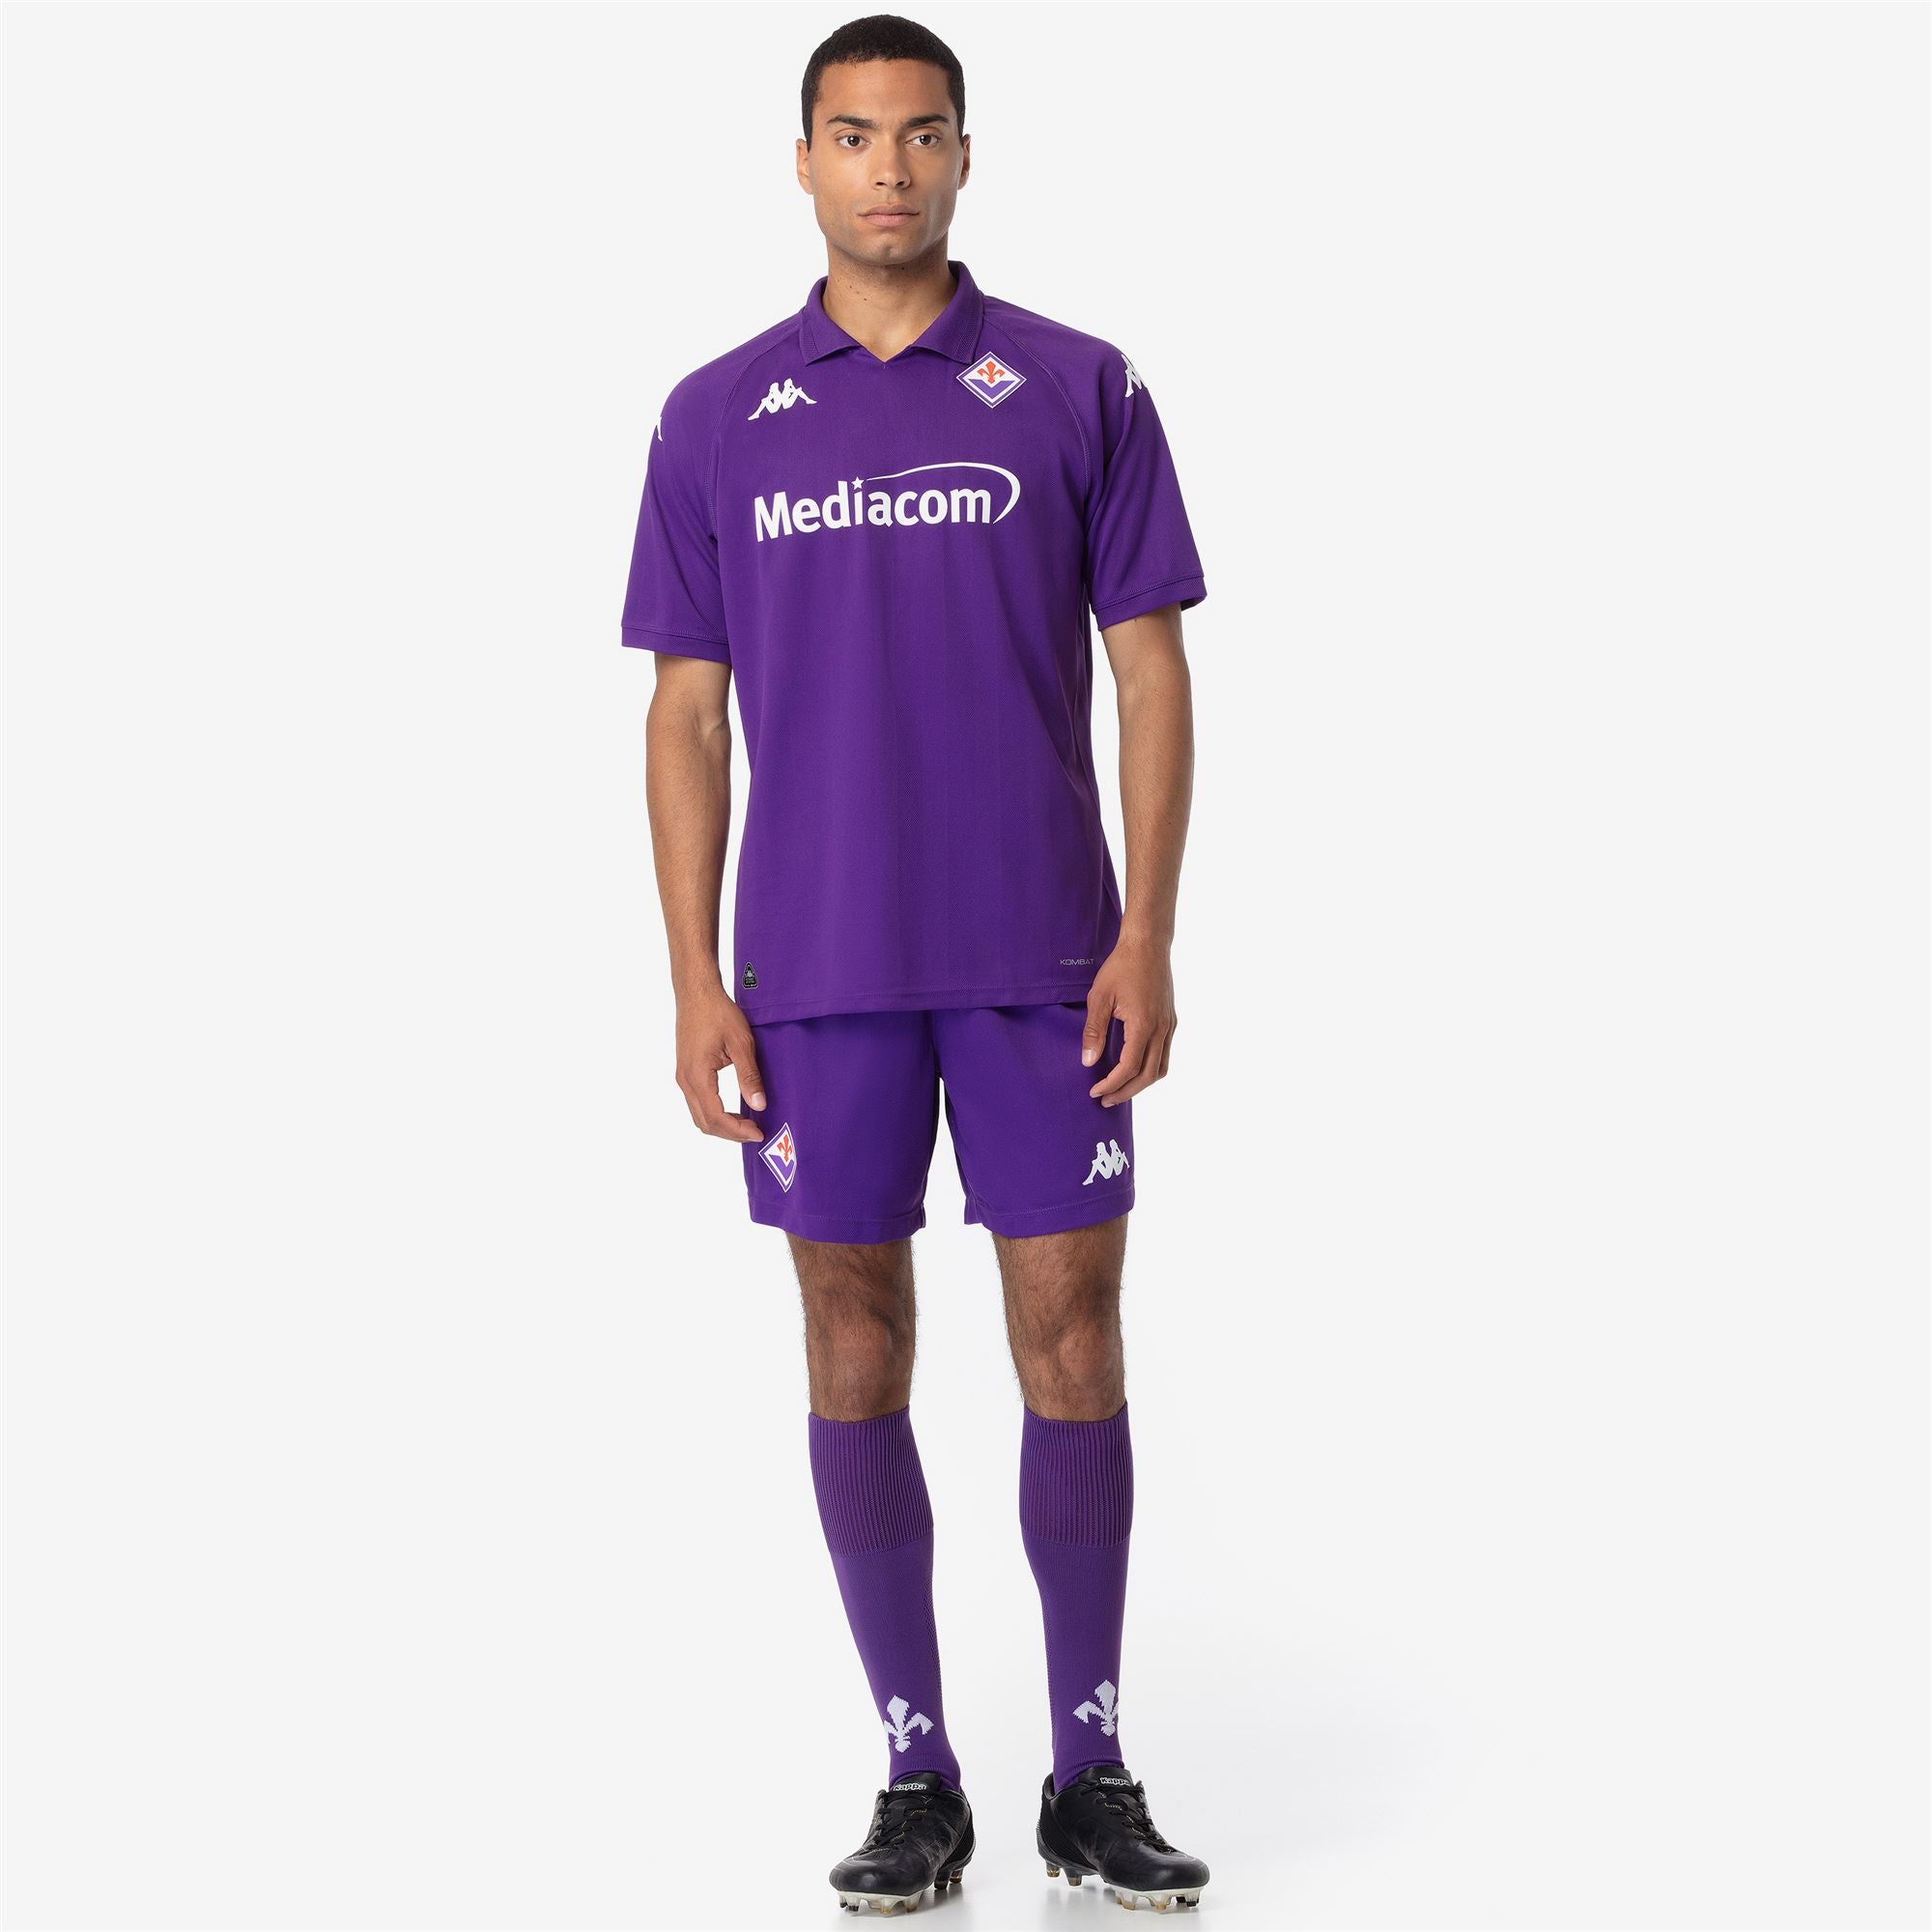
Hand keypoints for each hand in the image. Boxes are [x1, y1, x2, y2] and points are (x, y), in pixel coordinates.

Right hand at [674, 985, 766, 1141]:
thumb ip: (749, 1076)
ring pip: (698, 1115)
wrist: (696, 993)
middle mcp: (685, 1080)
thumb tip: (758, 1105)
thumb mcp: (741, 1043)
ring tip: (746, 1125)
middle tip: (755, 1132)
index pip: (716, 1116)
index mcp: (697, 1075)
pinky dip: (714, 1114)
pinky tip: (732, 1111)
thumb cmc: (718, 1012)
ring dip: (721, 1125)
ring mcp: (683, 1077)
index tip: (758, 1133)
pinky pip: (697, 1103)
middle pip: (704, 1122)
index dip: (737, 1130)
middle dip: (730, 1133)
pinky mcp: (685, 1072)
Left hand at [1082, 937, 1176, 1107]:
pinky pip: (1164, 1054)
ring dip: (1141, 1083)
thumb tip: (1088, 1061)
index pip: (1129, 1068)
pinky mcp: (1170, 1021)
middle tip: (1105, 1099)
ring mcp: (1169, 1026)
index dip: (1111, 1084)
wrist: (1147, 944)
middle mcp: (1161, 1029)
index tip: (1095, 1091)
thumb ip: (1094, 1031)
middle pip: (1148, 1076)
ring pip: (1161, 1068)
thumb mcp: (1099, 998)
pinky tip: (1133, 1067)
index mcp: (1144, 1025)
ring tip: (1120, 1089)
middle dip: (1126, 1092)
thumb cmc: (1121, 967)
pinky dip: (1150, 1068)